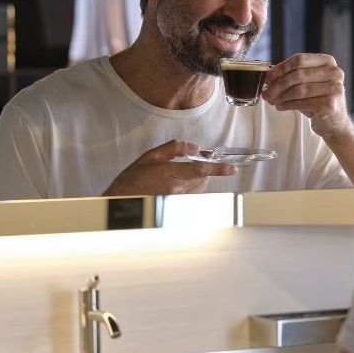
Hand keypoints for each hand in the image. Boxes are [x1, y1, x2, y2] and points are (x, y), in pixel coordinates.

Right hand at [103, 140, 236, 195]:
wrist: (122, 200)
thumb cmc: (133, 179)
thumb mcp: (150, 157)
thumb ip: (174, 148)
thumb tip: (193, 147)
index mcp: (170, 173)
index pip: (200, 169)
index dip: (218, 168)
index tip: (231, 168)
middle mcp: (177, 189)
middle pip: (203, 176)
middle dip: (204, 167)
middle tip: (193, 160)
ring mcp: (178, 199)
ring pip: (200, 185)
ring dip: (198, 176)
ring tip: (181, 173)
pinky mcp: (178, 205)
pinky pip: (194, 194)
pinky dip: (193, 186)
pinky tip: (180, 182)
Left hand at [263, 53, 353, 139]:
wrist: (334, 122)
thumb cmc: (317, 100)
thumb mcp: (306, 83)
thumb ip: (290, 76)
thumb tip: (268, 76)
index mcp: (328, 62)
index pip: (300, 59)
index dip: (281, 68)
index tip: (268, 77)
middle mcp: (334, 72)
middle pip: (298, 75)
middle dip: (278, 85)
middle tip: (266, 93)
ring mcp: (334, 88)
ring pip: (299, 90)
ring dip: (281, 96)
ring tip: (272, 100)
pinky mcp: (330, 104)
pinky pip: (302, 103)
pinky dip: (288, 105)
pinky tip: (281, 106)